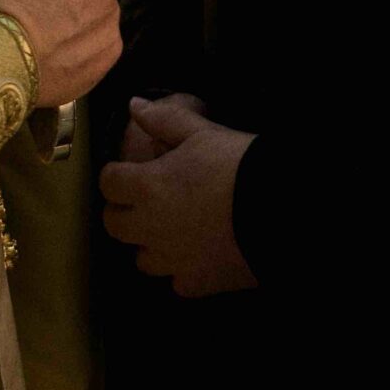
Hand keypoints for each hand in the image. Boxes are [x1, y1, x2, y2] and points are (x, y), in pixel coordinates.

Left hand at [99, 97, 255, 297]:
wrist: (281, 209)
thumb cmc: (237, 163)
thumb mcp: (201, 131)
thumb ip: (163, 119)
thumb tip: (133, 106)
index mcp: (146, 186)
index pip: (109, 183)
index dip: (118, 174)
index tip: (133, 170)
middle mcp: (150, 227)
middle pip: (114, 224)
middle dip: (124, 211)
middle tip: (147, 199)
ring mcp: (171, 260)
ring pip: (142, 259)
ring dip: (150, 243)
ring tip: (173, 229)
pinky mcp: (196, 283)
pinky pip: (177, 282)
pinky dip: (183, 270)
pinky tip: (199, 255)